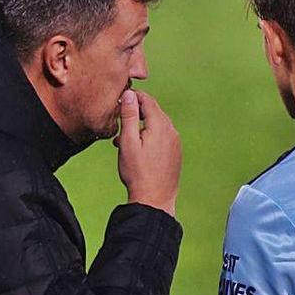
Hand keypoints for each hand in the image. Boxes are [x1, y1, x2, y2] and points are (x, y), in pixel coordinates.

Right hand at [115, 89, 180, 216]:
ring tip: (123, 139)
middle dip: (136, 112)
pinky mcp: (175, 153)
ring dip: (141, 126)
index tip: (120, 100)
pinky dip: (149, 137)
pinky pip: (162, 137)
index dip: (133, 97)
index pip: (147, 100)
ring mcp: (175, 143)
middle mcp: (171, 131)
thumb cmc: (137, 172)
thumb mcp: (128, 141)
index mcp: (160, 125)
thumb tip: (129, 94)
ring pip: (157, 125)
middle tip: (119, 120)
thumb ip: (129, 115)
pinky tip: (137, 149)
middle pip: (154, 111)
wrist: (154, 199)